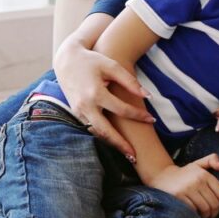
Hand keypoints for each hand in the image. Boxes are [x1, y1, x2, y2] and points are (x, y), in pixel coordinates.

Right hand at [53, 36, 153, 159]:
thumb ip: (129, 81)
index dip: (138, 116)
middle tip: (136, 156)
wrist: (66, 60)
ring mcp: (78, 111)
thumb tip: (147, 96)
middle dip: (121, 145)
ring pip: (97, 133)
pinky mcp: (76, 113)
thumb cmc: (92, 61)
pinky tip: (114, 142)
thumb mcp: (111, 66)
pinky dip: (102, 136)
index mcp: (95, 93)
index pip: (122, 110)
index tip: (152, 119)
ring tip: (127, 154)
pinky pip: (90, 128)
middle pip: (106, 131)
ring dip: (111, 144)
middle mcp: (85, 106)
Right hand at [145, 153, 218, 217]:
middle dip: (214, 212)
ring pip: (205, 208)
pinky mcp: (178, 196)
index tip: (215, 203)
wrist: (162, 176)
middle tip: (210, 215)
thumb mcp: (198, 163)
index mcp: (204, 174)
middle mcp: (197, 180)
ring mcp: (187, 188)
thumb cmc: (184, 173)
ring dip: (205, 216)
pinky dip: (195, 214)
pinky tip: (193, 213)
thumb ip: (212, 159)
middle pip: (214, 203)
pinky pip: (193, 210)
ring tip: (203, 216)